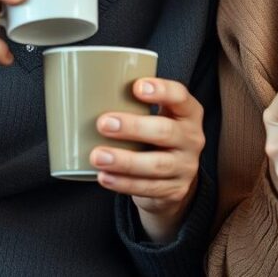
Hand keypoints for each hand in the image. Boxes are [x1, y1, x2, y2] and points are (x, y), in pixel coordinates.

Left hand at [90, 78, 205, 242]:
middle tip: (103, 123)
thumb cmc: (153, 136)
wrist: (172, 177)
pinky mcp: (175, 190)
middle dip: (133, 127)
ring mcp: (186, 166)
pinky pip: (149, 188)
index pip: (180, 96)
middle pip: (166, 131)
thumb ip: (133, 104)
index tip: (136, 87)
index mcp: (188, 112)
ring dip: (125, 160)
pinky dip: (124, 183)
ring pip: (157, 164)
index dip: (162, 91)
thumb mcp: (155, 116)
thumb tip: (85, 90)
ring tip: (97, 156)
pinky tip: (105, 177)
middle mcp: (192, 138)